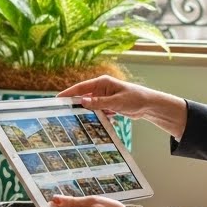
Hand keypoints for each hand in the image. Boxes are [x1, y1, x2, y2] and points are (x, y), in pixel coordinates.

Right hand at [58, 75, 187, 137]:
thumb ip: (98, 102)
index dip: (68, 93)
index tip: (57, 99)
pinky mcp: (108, 105)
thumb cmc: (135, 99)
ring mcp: (104, 97)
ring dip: (86, 112)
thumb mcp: (116, 102)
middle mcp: (101, 88)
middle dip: (75, 104)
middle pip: (83, 96)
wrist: (149, 106)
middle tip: (62, 113)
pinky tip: (92, 124)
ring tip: (75, 120)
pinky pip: (97, 110)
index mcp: (102, 82)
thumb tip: (82, 101)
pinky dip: (95, 116)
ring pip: (90, 105)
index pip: (81, 87)